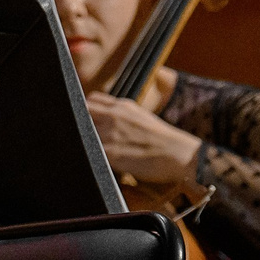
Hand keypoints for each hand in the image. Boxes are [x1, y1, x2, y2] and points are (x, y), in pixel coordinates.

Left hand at [84, 93, 203, 185]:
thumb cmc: (162, 140)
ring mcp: (110, 134)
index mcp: (121, 106)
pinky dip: (92, 156)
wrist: (179, 154)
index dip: (85, 110)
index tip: (86, 119)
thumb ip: (120, 114)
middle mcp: (114, 116)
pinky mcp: (110, 152)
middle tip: (86, 135)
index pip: (91, 100)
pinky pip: (91, 152)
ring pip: (83, 133)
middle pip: (83, 113)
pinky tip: (101, 160)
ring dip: (85, 140)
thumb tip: (102, 116)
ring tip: (95, 149)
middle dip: (80, 122)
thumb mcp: (140, 117)